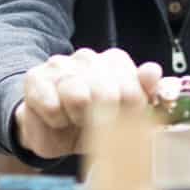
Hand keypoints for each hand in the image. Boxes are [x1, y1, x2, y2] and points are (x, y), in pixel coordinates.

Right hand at [14, 48, 162, 158]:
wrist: (53, 132)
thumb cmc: (93, 122)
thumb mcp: (125, 116)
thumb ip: (148, 94)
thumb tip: (154, 73)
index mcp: (115, 62)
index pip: (133, 88)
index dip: (128, 114)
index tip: (123, 123)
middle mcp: (88, 57)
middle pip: (108, 93)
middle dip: (104, 119)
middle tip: (96, 124)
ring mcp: (60, 64)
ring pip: (78, 97)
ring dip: (78, 119)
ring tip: (75, 120)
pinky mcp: (36, 77)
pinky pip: (52, 105)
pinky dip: (56, 121)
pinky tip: (57, 119)